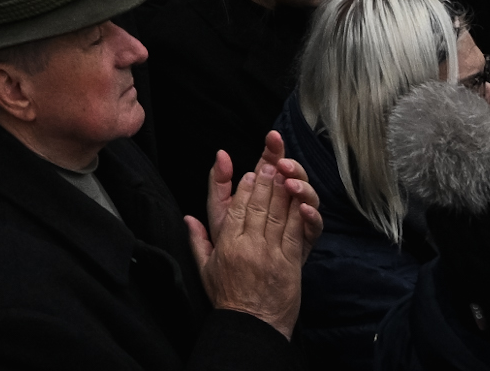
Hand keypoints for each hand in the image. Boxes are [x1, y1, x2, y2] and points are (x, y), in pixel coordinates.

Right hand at [188, 134, 319, 338]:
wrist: (252, 326)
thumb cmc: (228, 299)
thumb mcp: (205, 270)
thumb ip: (197, 241)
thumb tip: (189, 218)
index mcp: (227, 245)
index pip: (236, 208)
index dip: (244, 189)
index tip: (250, 172)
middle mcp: (249, 245)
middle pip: (257, 206)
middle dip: (264, 183)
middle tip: (269, 163)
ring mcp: (270, 254)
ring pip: (276, 215)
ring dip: (281, 192)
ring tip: (284, 174)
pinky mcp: (289, 264)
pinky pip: (293, 233)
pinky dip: (297, 214)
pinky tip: (300, 200)